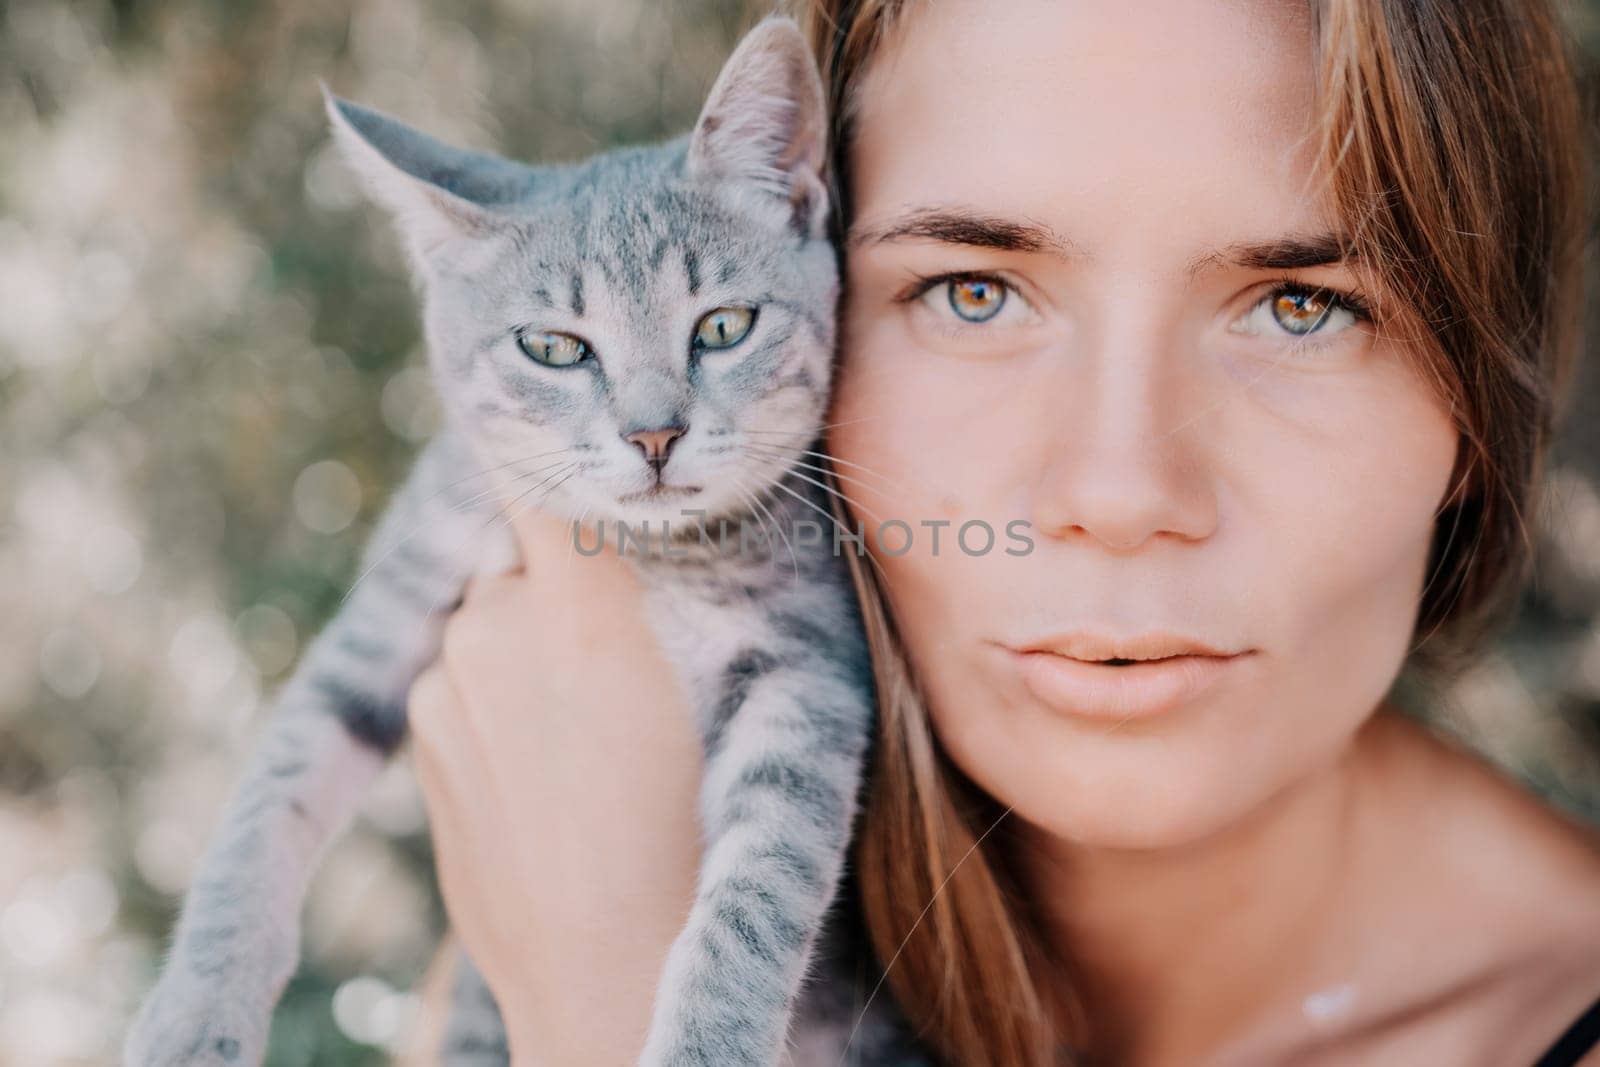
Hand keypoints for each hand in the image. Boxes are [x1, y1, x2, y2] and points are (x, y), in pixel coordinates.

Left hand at [408, 508, 705, 1064]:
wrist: (612, 970)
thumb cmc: (696, 830)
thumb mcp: (727, 695)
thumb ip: (654, 598)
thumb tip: (624, 537)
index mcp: (582, 606)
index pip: (539, 478)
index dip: (550, 459)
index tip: (565, 445)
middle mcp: (495, 627)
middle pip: (524, 563)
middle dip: (561, 589)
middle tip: (621, 660)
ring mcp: (447, 686)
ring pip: (491, 628)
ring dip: (526, 652)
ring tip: (589, 738)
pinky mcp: (422, 742)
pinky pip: (464, 687)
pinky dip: (497, 707)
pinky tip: (547, 776)